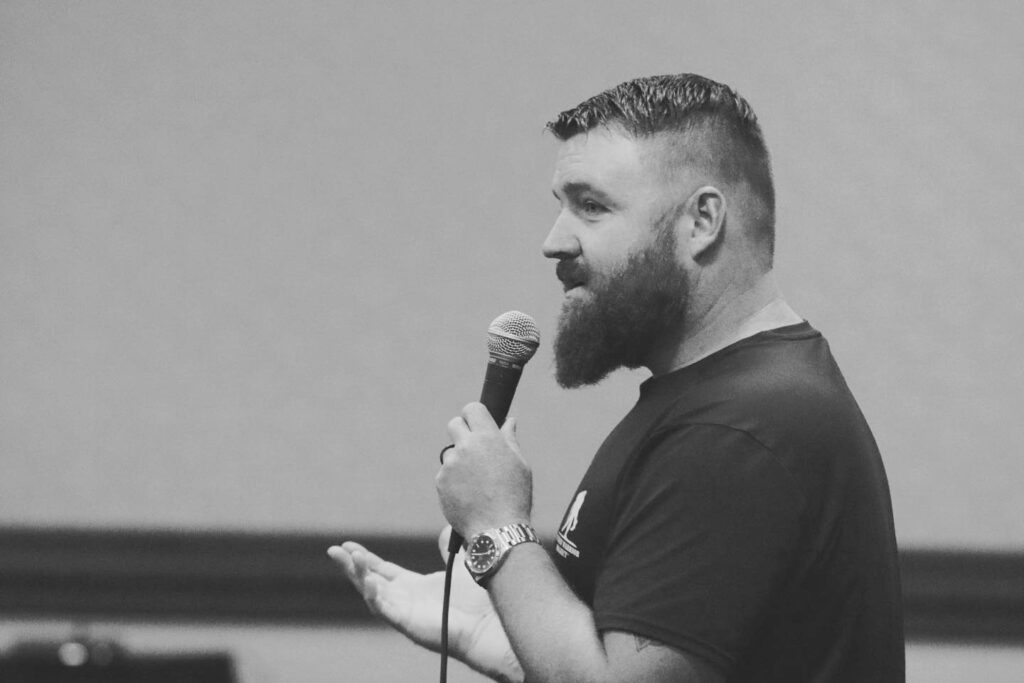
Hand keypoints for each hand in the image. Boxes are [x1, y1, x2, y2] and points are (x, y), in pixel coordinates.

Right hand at [328, 527, 522, 681]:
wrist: (491, 623)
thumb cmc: (479, 599)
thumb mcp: (459, 564)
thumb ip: (449, 548)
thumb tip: (445, 529)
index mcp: (415, 587)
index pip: (383, 572)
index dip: (365, 559)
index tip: (349, 545)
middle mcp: (406, 600)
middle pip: (370, 581)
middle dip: (351, 566)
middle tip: (334, 550)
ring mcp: (405, 613)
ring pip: (372, 594)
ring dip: (357, 576)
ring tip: (346, 557)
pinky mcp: (408, 623)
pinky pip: (384, 609)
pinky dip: (373, 594)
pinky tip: (366, 580)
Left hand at [437, 403, 532, 538]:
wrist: (497, 529)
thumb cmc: (515, 496)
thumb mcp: (520, 465)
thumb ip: (509, 439)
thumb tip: (509, 421)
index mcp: (488, 438)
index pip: (472, 409)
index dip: (474, 415)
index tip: (477, 423)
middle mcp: (467, 446)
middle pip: (454, 424)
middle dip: (462, 432)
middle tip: (473, 448)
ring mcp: (451, 464)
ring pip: (451, 453)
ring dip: (459, 461)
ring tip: (477, 483)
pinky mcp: (441, 481)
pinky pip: (445, 474)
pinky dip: (454, 481)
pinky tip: (468, 495)